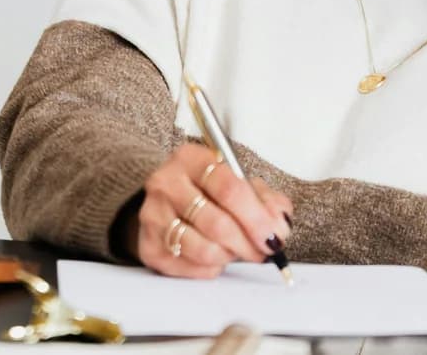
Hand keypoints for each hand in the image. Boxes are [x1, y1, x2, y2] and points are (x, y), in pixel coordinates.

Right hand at [129, 143, 291, 277]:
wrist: (166, 202)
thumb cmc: (208, 191)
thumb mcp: (237, 182)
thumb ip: (264, 199)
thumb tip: (279, 223)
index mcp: (191, 159)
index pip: (228, 187)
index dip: (256, 217)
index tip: (273, 236)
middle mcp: (166, 183)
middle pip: (217, 223)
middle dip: (247, 244)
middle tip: (262, 251)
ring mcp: (153, 215)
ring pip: (203, 249)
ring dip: (228, 256)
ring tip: (234, 250)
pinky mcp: (148, 245)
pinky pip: (189, 267)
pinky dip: (210, 268)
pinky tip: (214, 256)